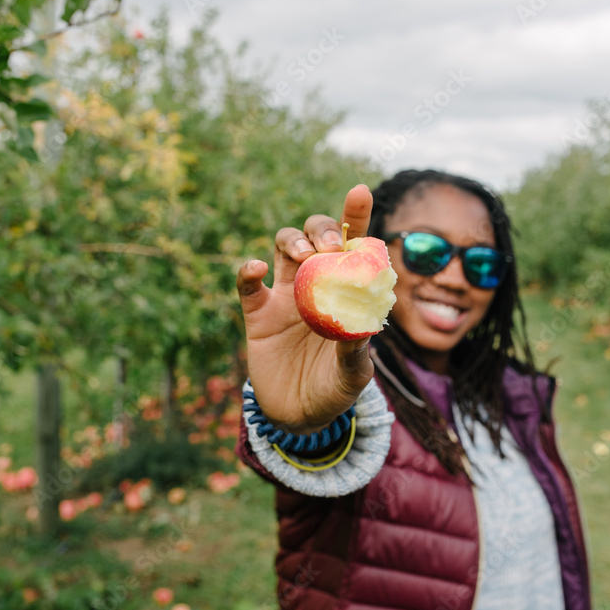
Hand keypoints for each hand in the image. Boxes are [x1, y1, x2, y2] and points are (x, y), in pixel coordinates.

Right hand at [236, 184, 374, 432]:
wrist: (298, 417)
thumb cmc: (334, 390)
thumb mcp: (352, 375)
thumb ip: (356, 352)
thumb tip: (361, 328)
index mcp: (347, 290)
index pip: (355, 245)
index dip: (355, 215)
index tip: (360, 192)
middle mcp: (316, 283)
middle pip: (316, 235)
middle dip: (323, 229)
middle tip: (330, 248)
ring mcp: (285, 295)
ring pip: (283, 246)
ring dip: (292, 241)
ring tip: (302, 258)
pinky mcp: (258, 312)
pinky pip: (248, 283)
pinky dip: (247, 270)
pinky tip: (254, 270)